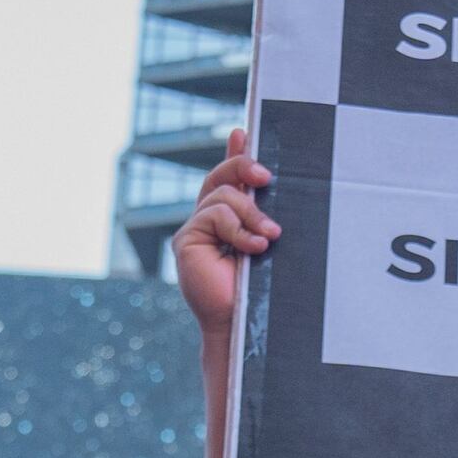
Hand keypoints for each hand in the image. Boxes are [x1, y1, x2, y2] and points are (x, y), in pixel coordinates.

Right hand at [174, 130, 279, 353]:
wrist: (246, 324)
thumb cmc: (266, 288)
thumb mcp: (269, 240)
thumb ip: (264, 211)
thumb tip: (268, 179)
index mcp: (229, 221)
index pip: (229, 178)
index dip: (235, 153)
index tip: (244, 132)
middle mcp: (208, 222)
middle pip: (220, 177)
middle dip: (243, 166)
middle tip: (266, 176)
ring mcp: (195, 230)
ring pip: (221, 196)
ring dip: (251, 213)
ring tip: (271, 237)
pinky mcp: (186, 241)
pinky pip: (213, 216)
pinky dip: (238, 229)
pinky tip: (255, 247)